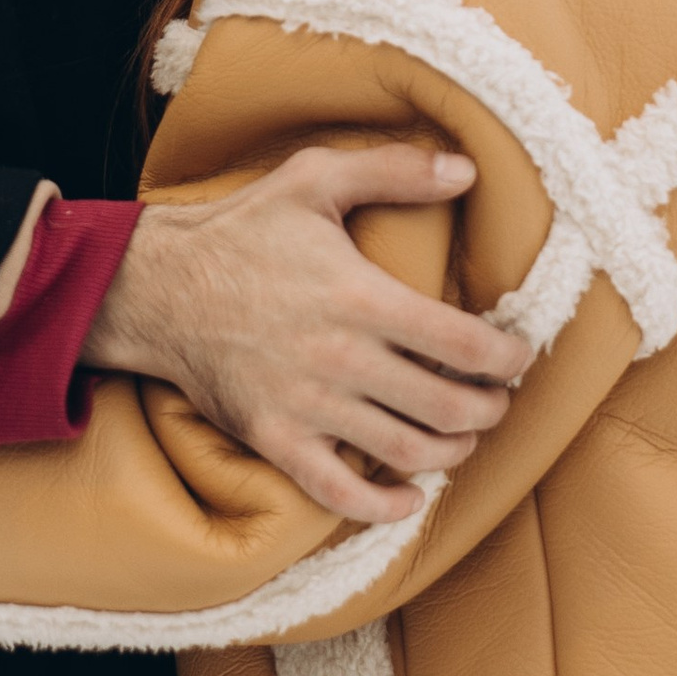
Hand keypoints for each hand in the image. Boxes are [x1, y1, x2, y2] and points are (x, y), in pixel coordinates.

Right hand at [83, 143, 531, 525]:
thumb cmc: (241, 230)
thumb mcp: (314, 179)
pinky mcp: (275, 440)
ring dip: (452, 452)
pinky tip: (408, 497)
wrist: (156, 287)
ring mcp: (307, 407)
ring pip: (406, 452)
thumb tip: (466, 169)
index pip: (463, 344)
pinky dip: (384, 506)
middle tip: (499, 399)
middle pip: (447, 407)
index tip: (520, 356)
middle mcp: (341, 359)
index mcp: (360, 297)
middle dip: (490, 409)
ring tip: (464, 436)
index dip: (507, 358)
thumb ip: (394, 170)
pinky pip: (341, 495)